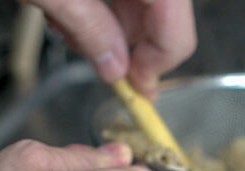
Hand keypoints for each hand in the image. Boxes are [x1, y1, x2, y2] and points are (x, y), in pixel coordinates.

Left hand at [28, 0, 196, 97]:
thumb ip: (90, 29)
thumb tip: (114, 68)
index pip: (177, 35)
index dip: (155, 68)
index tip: (134, 89)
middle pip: (166, 19)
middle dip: (126, 43)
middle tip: (91, 53)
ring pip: (148, 4)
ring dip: (110, 23)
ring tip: (68, 21)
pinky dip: (104, 4)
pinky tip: (72, 4)